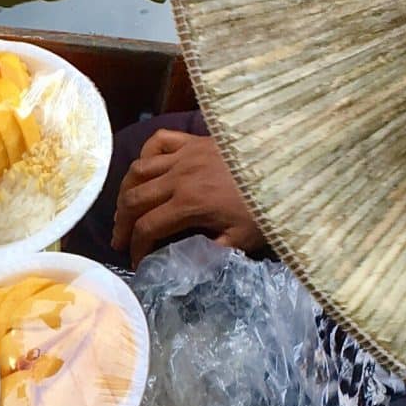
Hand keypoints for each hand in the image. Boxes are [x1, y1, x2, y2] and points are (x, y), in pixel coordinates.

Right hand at [110, 131, 261, 263]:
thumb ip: (209, 253)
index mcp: (189, 203)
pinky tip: (145, 170)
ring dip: (125, 192)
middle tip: (120, 240)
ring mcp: (184, 154)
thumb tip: (180, 264)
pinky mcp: (192, 141)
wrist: (286, 169)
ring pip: (138, 170)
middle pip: (134, 199)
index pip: (148, 227)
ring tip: (124, 209)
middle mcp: (179, 176)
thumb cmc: (265, 208)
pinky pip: (158, 142)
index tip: (137, 262)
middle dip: (122, 224)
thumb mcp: (241, 240)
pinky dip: (146, 155)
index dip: (137, 248)